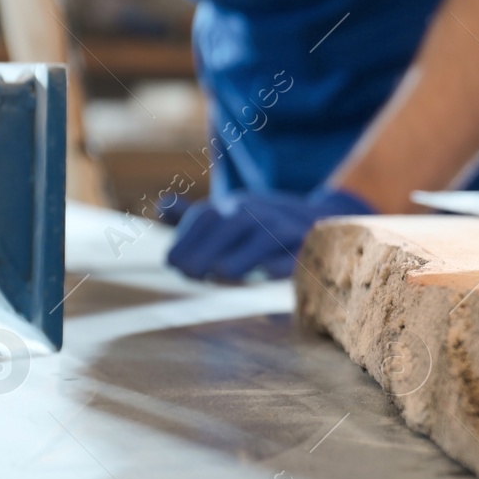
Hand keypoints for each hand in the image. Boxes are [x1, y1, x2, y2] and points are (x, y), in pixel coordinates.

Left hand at [166, 187, 373, 281]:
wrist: (315, 218)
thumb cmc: (260, 226)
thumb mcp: (228, 215)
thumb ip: (194, 218)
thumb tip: (163, 204)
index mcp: (233, 206)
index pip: (206, 218)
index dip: (187, 239)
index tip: (171, 263)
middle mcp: (258, 211)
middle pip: (231, 224)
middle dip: (207, 248)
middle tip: (189, 273)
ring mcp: (284, 225)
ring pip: (263, 236)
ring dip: (241, 256)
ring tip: (221, 273)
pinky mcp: (307, 242)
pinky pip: (294, 252)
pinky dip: (281, 263)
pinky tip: (266, 274)